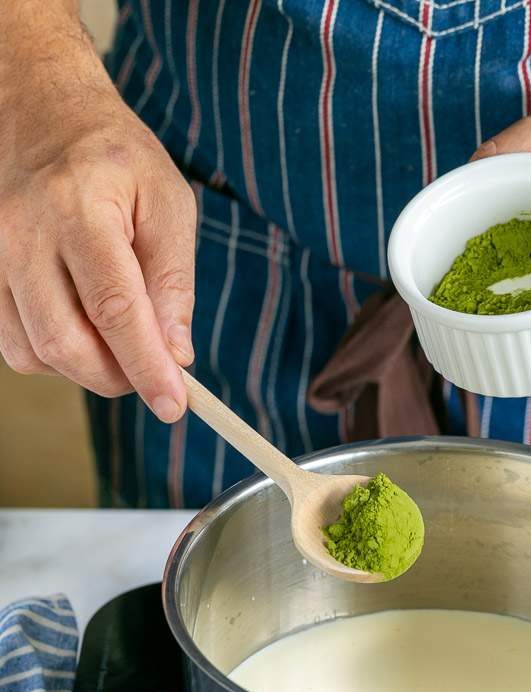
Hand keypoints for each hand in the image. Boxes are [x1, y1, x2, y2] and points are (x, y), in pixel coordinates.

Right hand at [0, 32, 195, 420]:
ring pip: (35, 353)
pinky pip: (14, 344)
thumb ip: (174, 280)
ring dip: (87, 370)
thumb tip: (177, 354)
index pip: (114, 310)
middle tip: (155, 374)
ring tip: (123, 344)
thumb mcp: (168, 201)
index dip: (146, 367)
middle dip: (118, 376)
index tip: (174, 405)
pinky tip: (84, 329)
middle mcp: (21, 234)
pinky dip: (56, 355)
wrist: (39, 110)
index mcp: (77, 209)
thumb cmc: (115, 158)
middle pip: (66, 342)